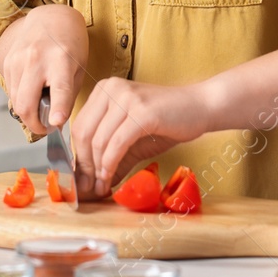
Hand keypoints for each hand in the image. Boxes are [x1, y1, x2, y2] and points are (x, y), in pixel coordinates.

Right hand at [0, 4, 87, 135]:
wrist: (50, 18)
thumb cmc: (69, 44)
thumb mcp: (78, 68)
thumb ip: (67, 96)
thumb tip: (55, 122)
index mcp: (61, 59)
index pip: (59, 89)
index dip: (57, 109)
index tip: (56, 125)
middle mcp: (36, 58)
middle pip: (26, 104)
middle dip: (34, 124)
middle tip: (45, 127)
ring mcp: (18, 59)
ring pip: (16, 102)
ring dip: (27, 113)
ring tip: (41, 109)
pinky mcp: (7, 62)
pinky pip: (11, 91)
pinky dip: (21, 98)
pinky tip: (32, 90)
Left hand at [70, 77, 217, 199]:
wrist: (200, 108)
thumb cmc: (166, 122)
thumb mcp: (130, 139)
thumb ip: (109, 157)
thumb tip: (88, 184)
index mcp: (104, 89)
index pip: (79, 126)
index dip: (77, 156)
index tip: (81, 179)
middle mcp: (111, 88)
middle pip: (83, 133)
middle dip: (84, 165)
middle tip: (88, 188)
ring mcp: (126, 97)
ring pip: (98, 140)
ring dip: (97, 170)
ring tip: (101, 187)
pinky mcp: (141, 112)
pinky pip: (116, 144)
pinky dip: (110, 165)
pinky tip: (110, 179)